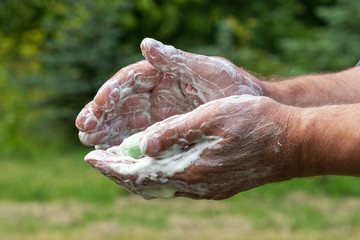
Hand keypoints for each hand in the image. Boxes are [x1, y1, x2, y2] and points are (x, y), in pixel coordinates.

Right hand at [76, 38, 263, 148]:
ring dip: (107, 131)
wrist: (254, 113)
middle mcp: (158, 93)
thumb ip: (178, 61)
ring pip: (127, 121)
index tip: (98, 105)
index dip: (112, 92)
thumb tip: (146, 43)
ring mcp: (160, 113)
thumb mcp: (210, 71)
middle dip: (102, 115)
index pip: (131, 80)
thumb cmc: (235, 88)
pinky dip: (125, 144)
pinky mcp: (165, 131)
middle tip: (84, 128)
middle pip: (123, 102)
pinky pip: (141, 138)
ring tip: (90, 141)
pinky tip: (111, 152)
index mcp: (165, 74)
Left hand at [85, 95, 300, 199]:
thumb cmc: (256, 123)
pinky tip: (155, 166)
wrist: (294, 144)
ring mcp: (207, 189)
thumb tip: (141, 145)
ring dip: (137, 176)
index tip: (92, 158)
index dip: (112, 166)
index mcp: (190, 169)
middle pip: (146, 185)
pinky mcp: (217, 186)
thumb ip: (175, 133)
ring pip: (160, 187)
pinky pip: (176, 186)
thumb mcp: (213, 117)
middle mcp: (195, 186)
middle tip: (99, 160)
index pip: (139, 173)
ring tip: (119, 163)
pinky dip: (157, 176)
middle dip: (119, 173)